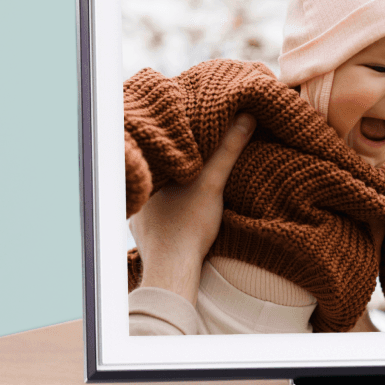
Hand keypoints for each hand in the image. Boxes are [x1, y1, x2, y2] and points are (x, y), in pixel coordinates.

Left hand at [129, 114, 253, 302]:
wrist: (173, 267)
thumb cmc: (188, 224)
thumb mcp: (212, 182)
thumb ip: (228, 149)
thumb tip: (245, 117)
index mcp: (149, 172)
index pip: (164, 145)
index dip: (181, 136)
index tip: (195, 129)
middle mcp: (139, 189)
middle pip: (161, 166)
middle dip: (177, 160)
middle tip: (195, 154)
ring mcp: (139, 211)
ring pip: (158, 189)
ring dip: (172, 184)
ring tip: (190, 178)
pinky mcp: (144, 230)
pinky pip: (156, 209)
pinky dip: (168, 205)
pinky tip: (180, 207)